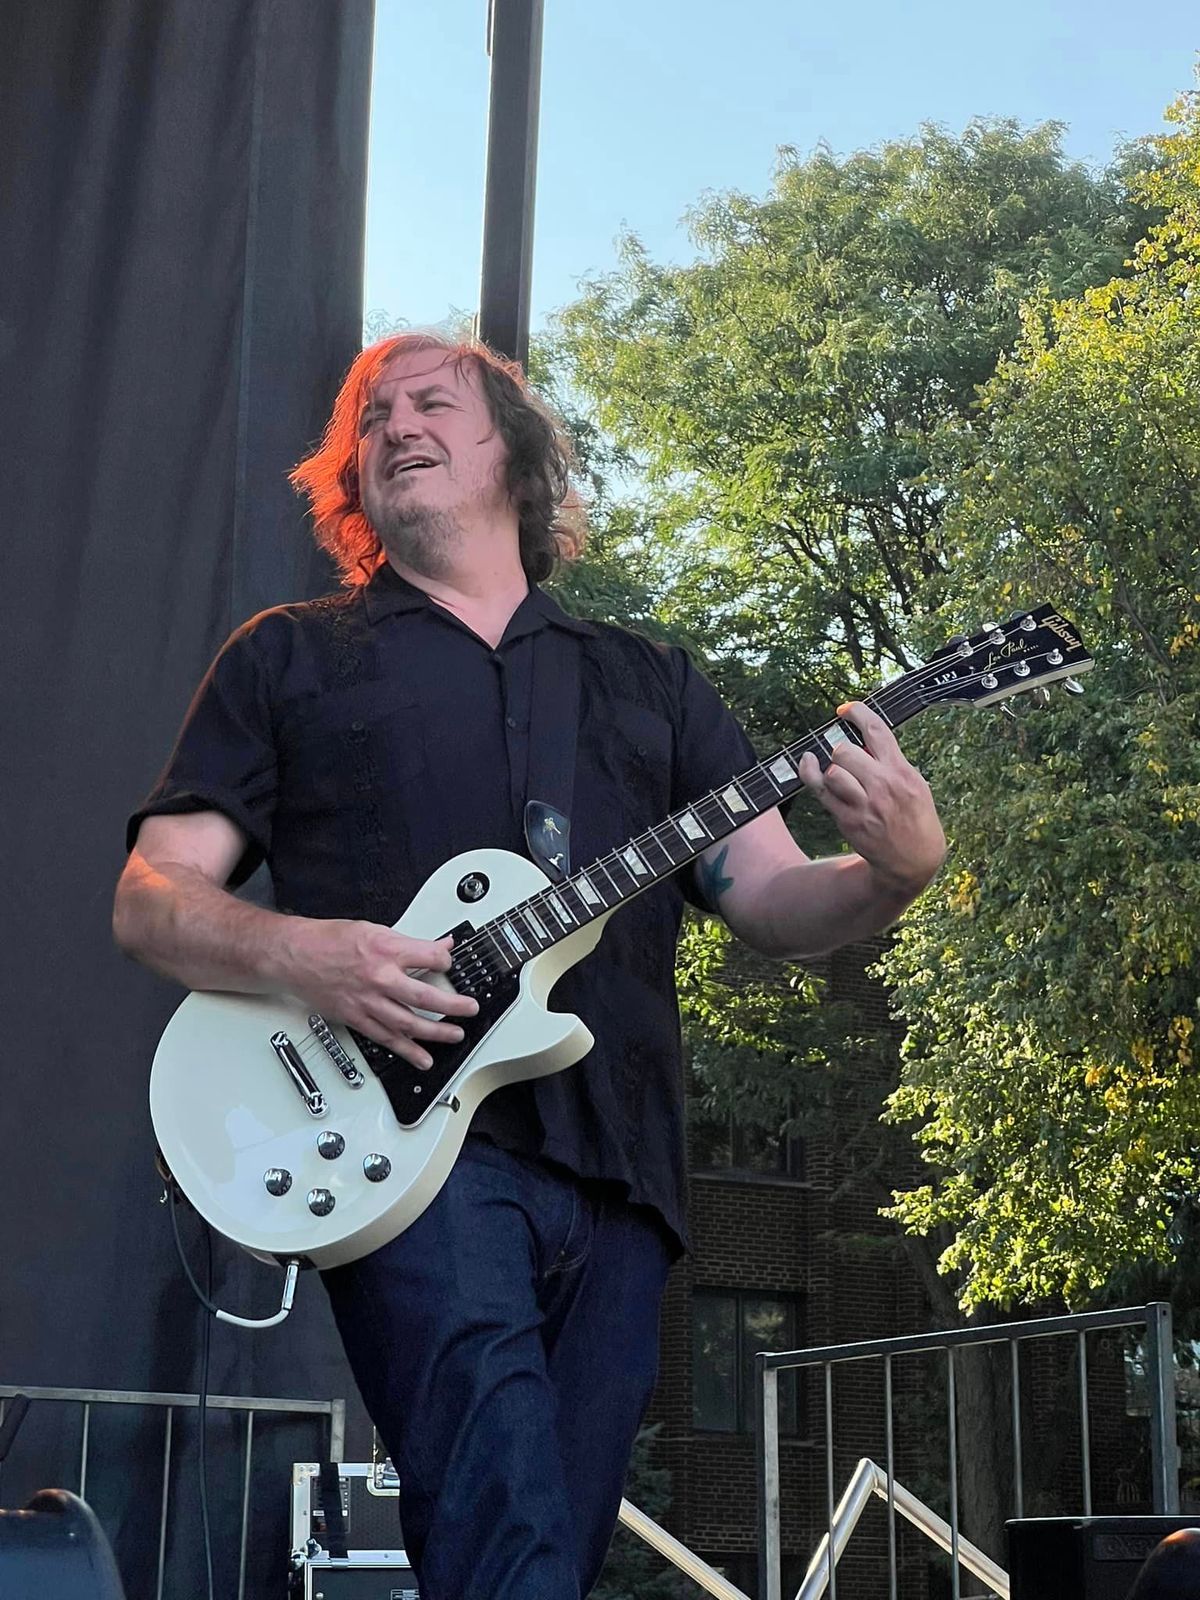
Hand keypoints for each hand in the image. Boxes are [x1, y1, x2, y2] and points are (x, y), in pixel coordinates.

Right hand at [281, 919, 478, 1070]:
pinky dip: (406, 1050)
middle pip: (424, 996)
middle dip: (452, 1005)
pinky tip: (422, 1058)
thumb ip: (409, 941)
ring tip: (454, 1036)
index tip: (450, 963)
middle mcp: (379, 977)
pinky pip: (385, 1038)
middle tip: (470, 1010)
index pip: (431, 957)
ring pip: (408, 1022)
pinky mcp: (356, 1018)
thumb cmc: (329, 940)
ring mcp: (367, 1001)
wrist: (294, 956)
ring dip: (435, 1033)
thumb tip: (439, 944)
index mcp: (386, 949)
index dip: (446, 960)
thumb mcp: (373, 929)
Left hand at [797, 702, 945, 894]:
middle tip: (851, 761)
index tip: (845, 709)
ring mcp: (863, 805)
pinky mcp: (847, 820)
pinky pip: (821, 792)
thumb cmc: (914, 817)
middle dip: (844, 751)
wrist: (913, 860)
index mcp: (901, 773)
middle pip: (846, 752)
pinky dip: (810, 774)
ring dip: (834, 769)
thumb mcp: (915, 784)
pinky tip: (807, 763)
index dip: (857, 713)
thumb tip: (864, 743)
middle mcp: (882, 787)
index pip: (877, 731)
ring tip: (844, 777)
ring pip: (833, 772)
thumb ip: (891, 763)